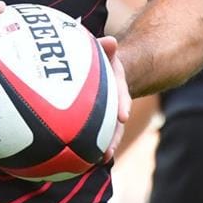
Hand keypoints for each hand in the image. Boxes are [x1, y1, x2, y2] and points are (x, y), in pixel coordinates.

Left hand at [97, 36, 132, 162]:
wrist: (106, 69)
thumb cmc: (101, 59)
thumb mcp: (104, 51)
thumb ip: (106, 47)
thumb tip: (111, 41)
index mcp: (117, 86)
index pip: (121, 96)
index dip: (122, 105)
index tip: (123, 116)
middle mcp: (114, 102)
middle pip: (115, 123)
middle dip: (113, 137)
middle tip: (107, 152)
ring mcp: (107, 113)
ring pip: (107, 132)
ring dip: (104, 146)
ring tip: (98, 160)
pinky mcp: (97, 120)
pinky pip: (94, 133)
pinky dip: (88, 144)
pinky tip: (79, 158)